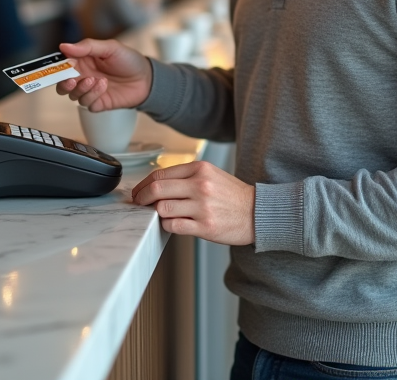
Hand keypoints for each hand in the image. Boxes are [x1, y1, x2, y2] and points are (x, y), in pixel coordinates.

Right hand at [55, 39, 152, 111]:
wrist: (147, 79)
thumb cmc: (129, 60)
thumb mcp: (110, 47)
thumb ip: (87, 47)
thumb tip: (63, 46)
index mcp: (82, 61)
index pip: (62, 66)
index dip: (57, 67)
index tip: (59, 67)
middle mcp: (83, 77)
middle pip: (62, 84)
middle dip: (64, 83)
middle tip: (73, 79)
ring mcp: (89, 91)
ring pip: (73, 95)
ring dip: (82, 88)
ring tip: (95, 79)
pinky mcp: (98, 103)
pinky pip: (87, 104)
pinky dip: (93, 95)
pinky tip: (104, 86)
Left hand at [131, 161, 254, 245]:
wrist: (257, 212)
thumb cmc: (233, 195)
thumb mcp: (211, 175)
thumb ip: (186, 176)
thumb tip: (156, 184)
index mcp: (200, 169)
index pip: (160, 174)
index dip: (143, 184)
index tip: (138, 191)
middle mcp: (200, 185)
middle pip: (157, 189)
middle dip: (141, 197)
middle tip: (138, 203)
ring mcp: (203, 207)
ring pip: (163, 208)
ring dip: (155, 213)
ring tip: (157, 215)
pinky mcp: (205, 226)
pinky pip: (174, 226)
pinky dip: (167, 225)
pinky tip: (171, 223)